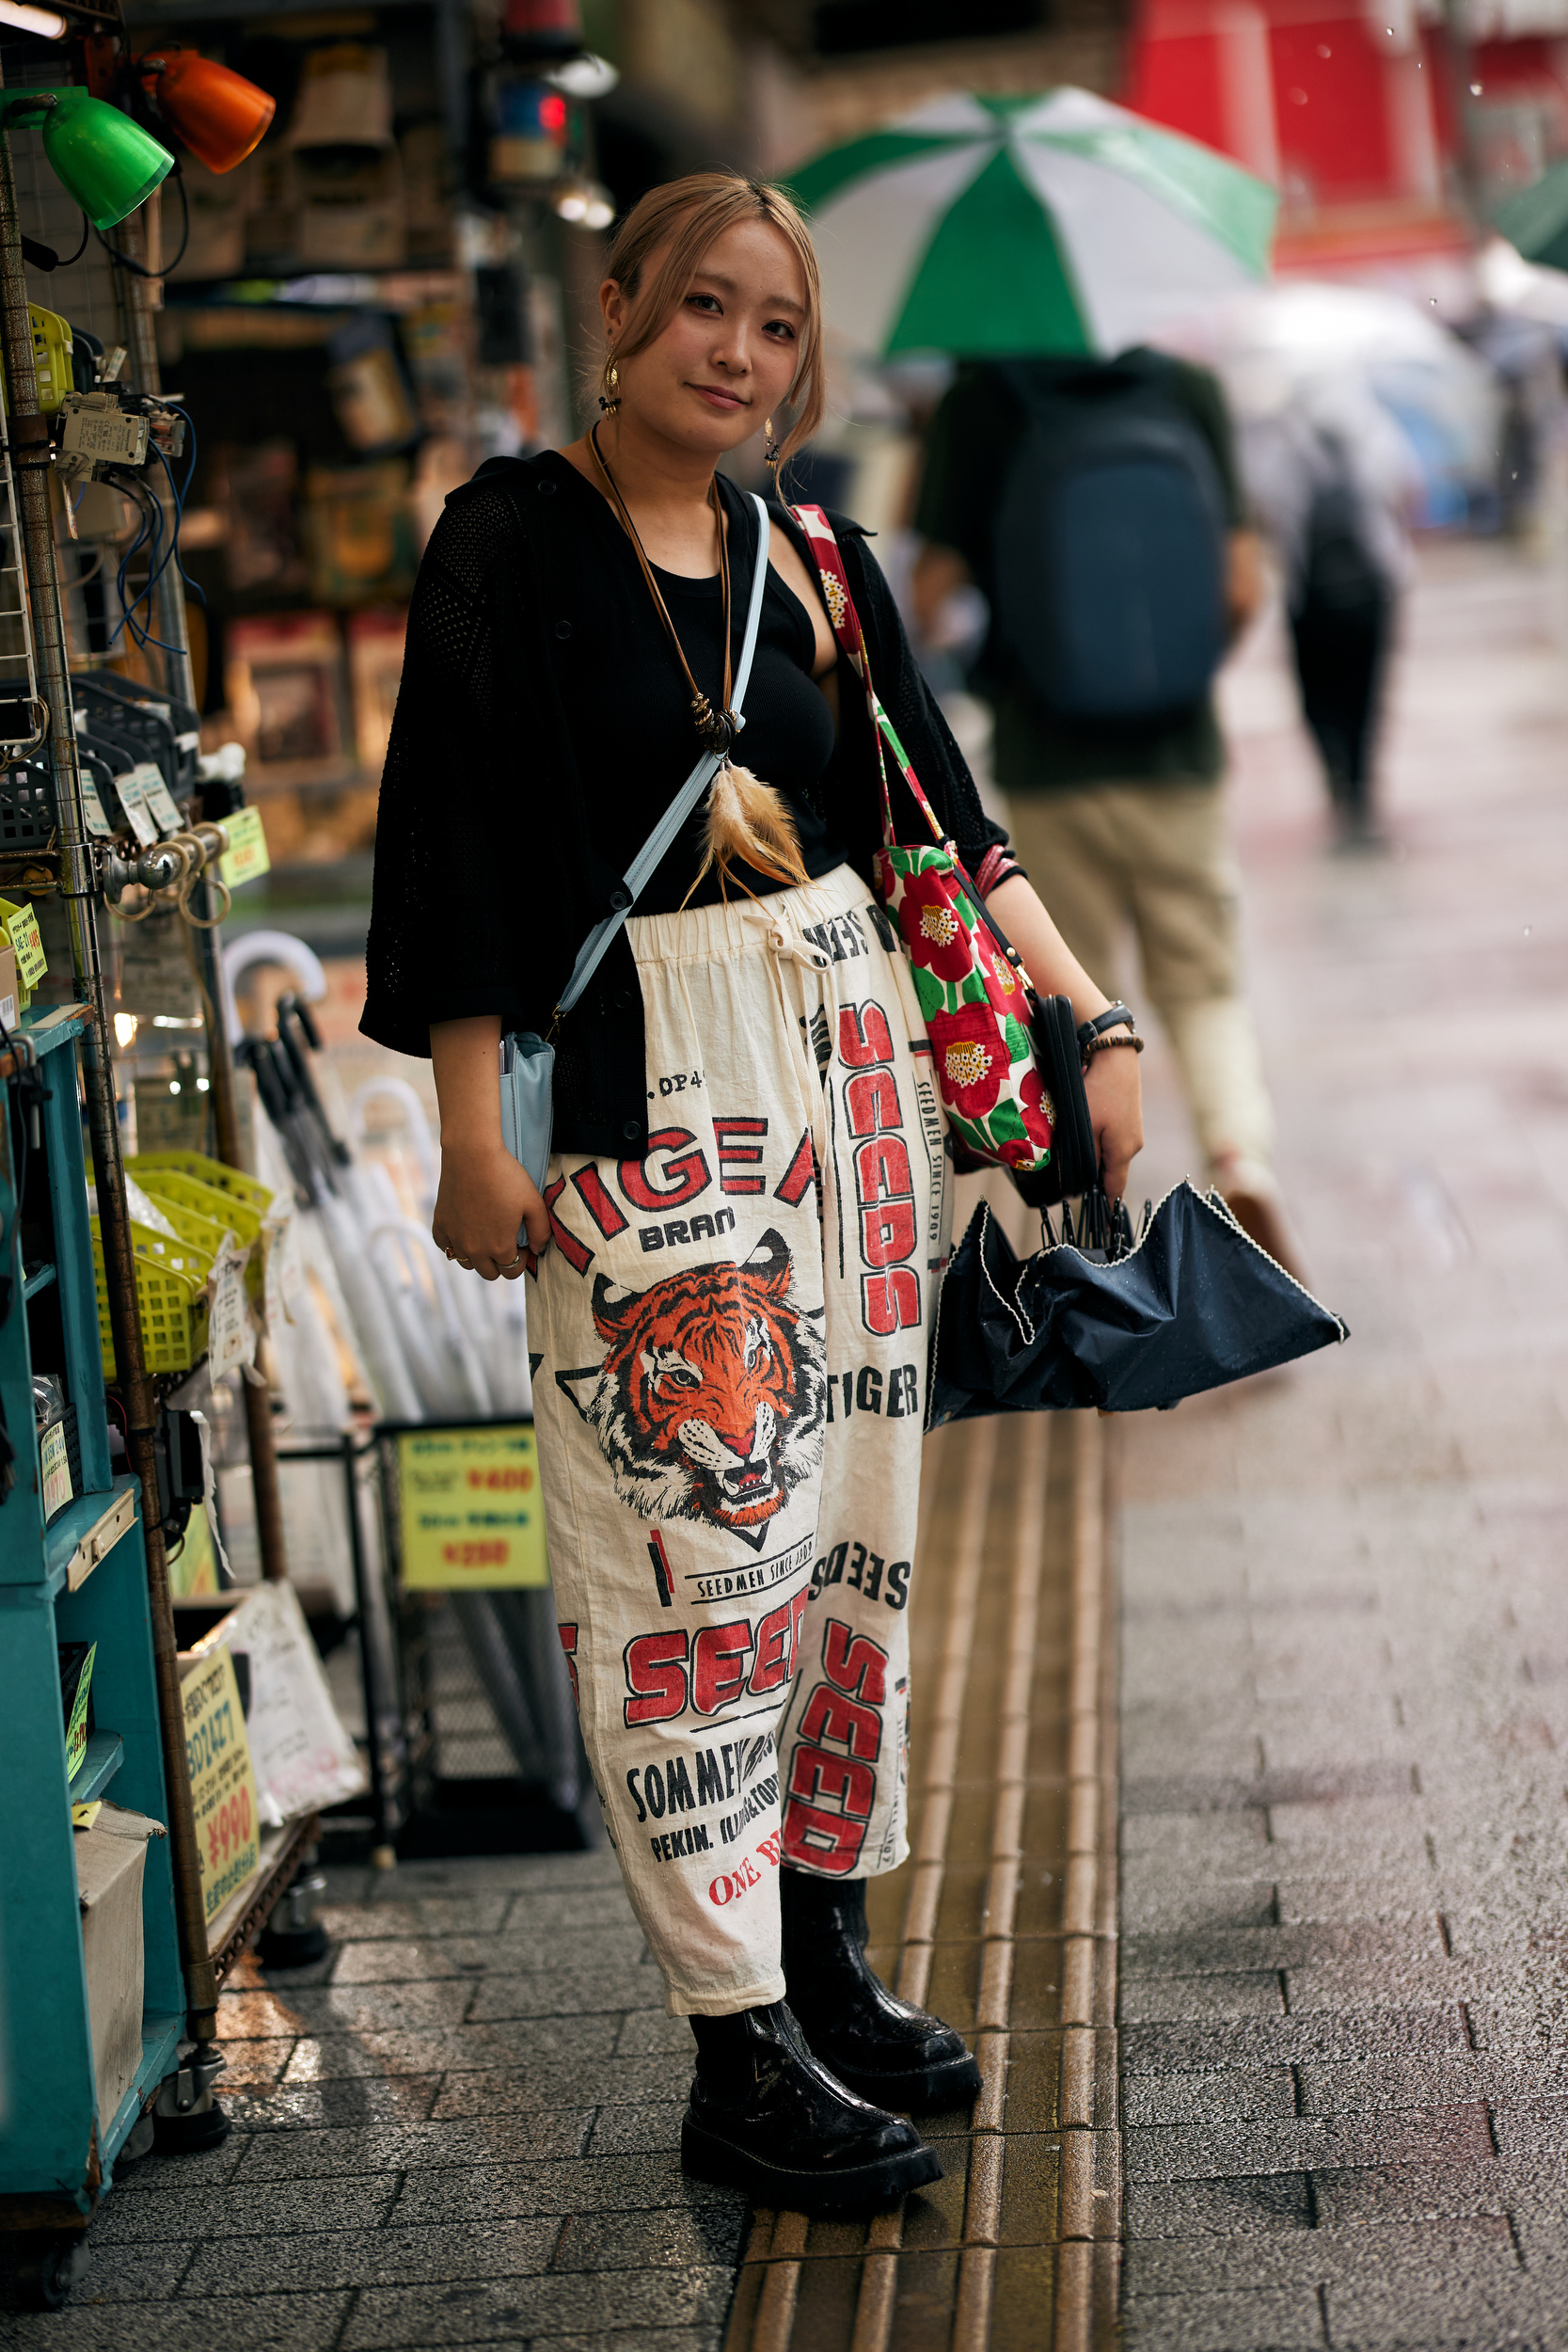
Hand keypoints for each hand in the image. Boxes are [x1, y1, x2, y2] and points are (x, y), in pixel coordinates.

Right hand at [432, 1141, 548, 1279]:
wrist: (472, 1155)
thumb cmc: (506, 1177)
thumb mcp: (534, 1203)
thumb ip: (541, 1231)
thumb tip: (538, 1250)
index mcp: (499, 1247)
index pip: (511, 1272)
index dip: (520, 1261)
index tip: (522, 1246)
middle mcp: (474, 1249)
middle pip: (488, 1273)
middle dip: (500, 1263)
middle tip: (505, 1242)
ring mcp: (454, 1238)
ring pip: (466, 1263)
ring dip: (477, 1257)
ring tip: (485, 1237)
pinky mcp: (440, 1224)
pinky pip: (445, 1246)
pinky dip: (453, 1244)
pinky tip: (463, 1231)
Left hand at [1084, 1044, 1142, 1206]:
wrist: (1115, 1055)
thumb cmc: (1098, 1090)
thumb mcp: (1084, 1127)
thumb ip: (1083, 1157)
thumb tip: (1079, 1182)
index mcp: (1123, 1152)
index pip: (1115, 1189)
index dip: (1107, 1208)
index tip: (1104, 1226)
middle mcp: (1133, 1145)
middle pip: (1112, 1173)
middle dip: (1096, 1183)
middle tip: (1075, 1190)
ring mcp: (1134, 1131)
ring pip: (1112, 1156)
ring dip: (1097, 1161)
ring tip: (1076, 1165)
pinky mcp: (1130, 1119)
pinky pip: (1115, 1141)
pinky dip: (1101, 1146)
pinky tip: (1088, 1139)